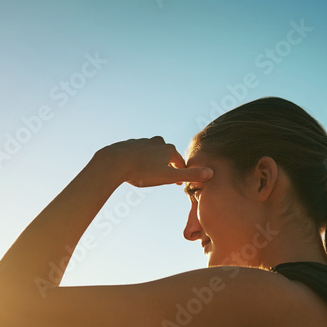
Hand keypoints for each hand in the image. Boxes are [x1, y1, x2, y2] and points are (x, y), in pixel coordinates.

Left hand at [99, 136, 213, 187]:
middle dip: (168, 166)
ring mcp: (143, 142)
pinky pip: (139, 153)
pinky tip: (136, 167)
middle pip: (167, 155)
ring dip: (155, 162)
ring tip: (151, 173)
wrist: (115, 161)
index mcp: (168, 150)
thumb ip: (189, 175)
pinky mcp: (130, 144)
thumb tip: (211, 173)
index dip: (181, 174)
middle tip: (166, 178)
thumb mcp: (168, 177)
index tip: (178, 184)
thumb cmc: (142, 171)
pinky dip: (141, 160)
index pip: (180, 162)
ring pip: (153, 153)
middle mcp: (157, 142)